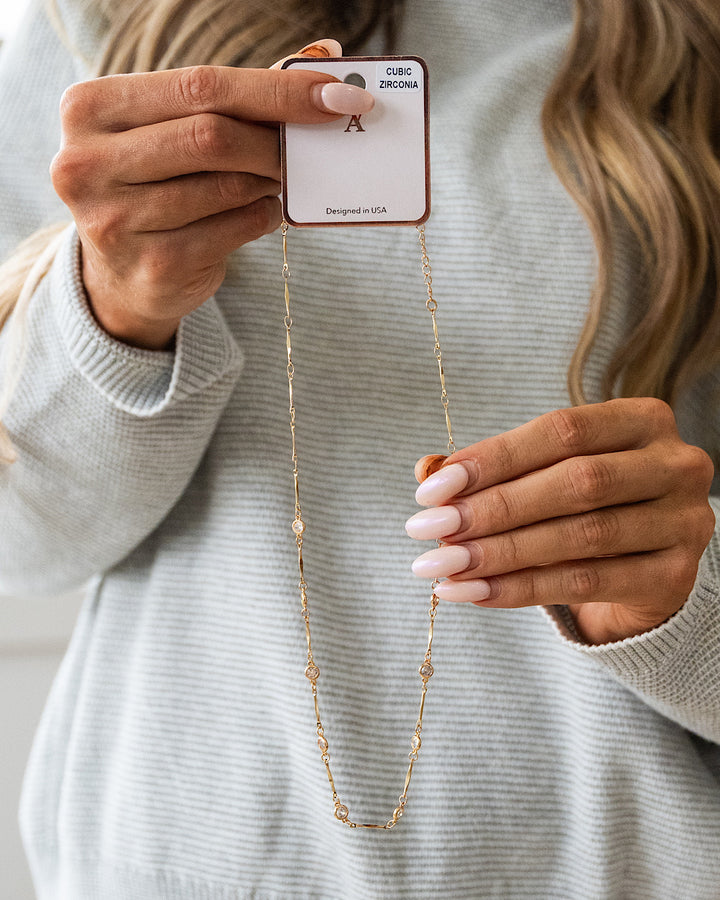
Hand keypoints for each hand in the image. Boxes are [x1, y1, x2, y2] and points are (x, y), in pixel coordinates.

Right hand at [50, 44, 372, 348]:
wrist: (121, 276)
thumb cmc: (154, 185)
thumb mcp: (174, 129)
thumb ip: (235, 93)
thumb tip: (325, 53)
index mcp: (90, 108)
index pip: (199, 85)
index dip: (275, 90)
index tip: (336, 95)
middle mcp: (89, 163)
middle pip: (211, 136)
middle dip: (274, 139)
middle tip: (316, 144)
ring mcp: (116, 221)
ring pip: (227, 187)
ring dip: (268, 181)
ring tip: (275, 177)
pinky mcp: (153, 266)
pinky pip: (234, 231)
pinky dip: (263, 217)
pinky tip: (261, 211)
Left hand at [406, 399, 714, 643]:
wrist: (644, 566)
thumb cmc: (585, 504)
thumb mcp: (545, 474)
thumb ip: (494, 468)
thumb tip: (427, 469)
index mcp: (642, 419)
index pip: (561, 430)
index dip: (495, 457)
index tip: (434, 487)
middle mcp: (675, 464)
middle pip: (574, 482)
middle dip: (493, 508)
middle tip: (430, 529)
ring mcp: (683, 522)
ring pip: (580, 536)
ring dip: (500, 553)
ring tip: (443, 565)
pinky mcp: (673, 577)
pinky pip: (586, 583)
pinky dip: (521, 589)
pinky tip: (474, 592)